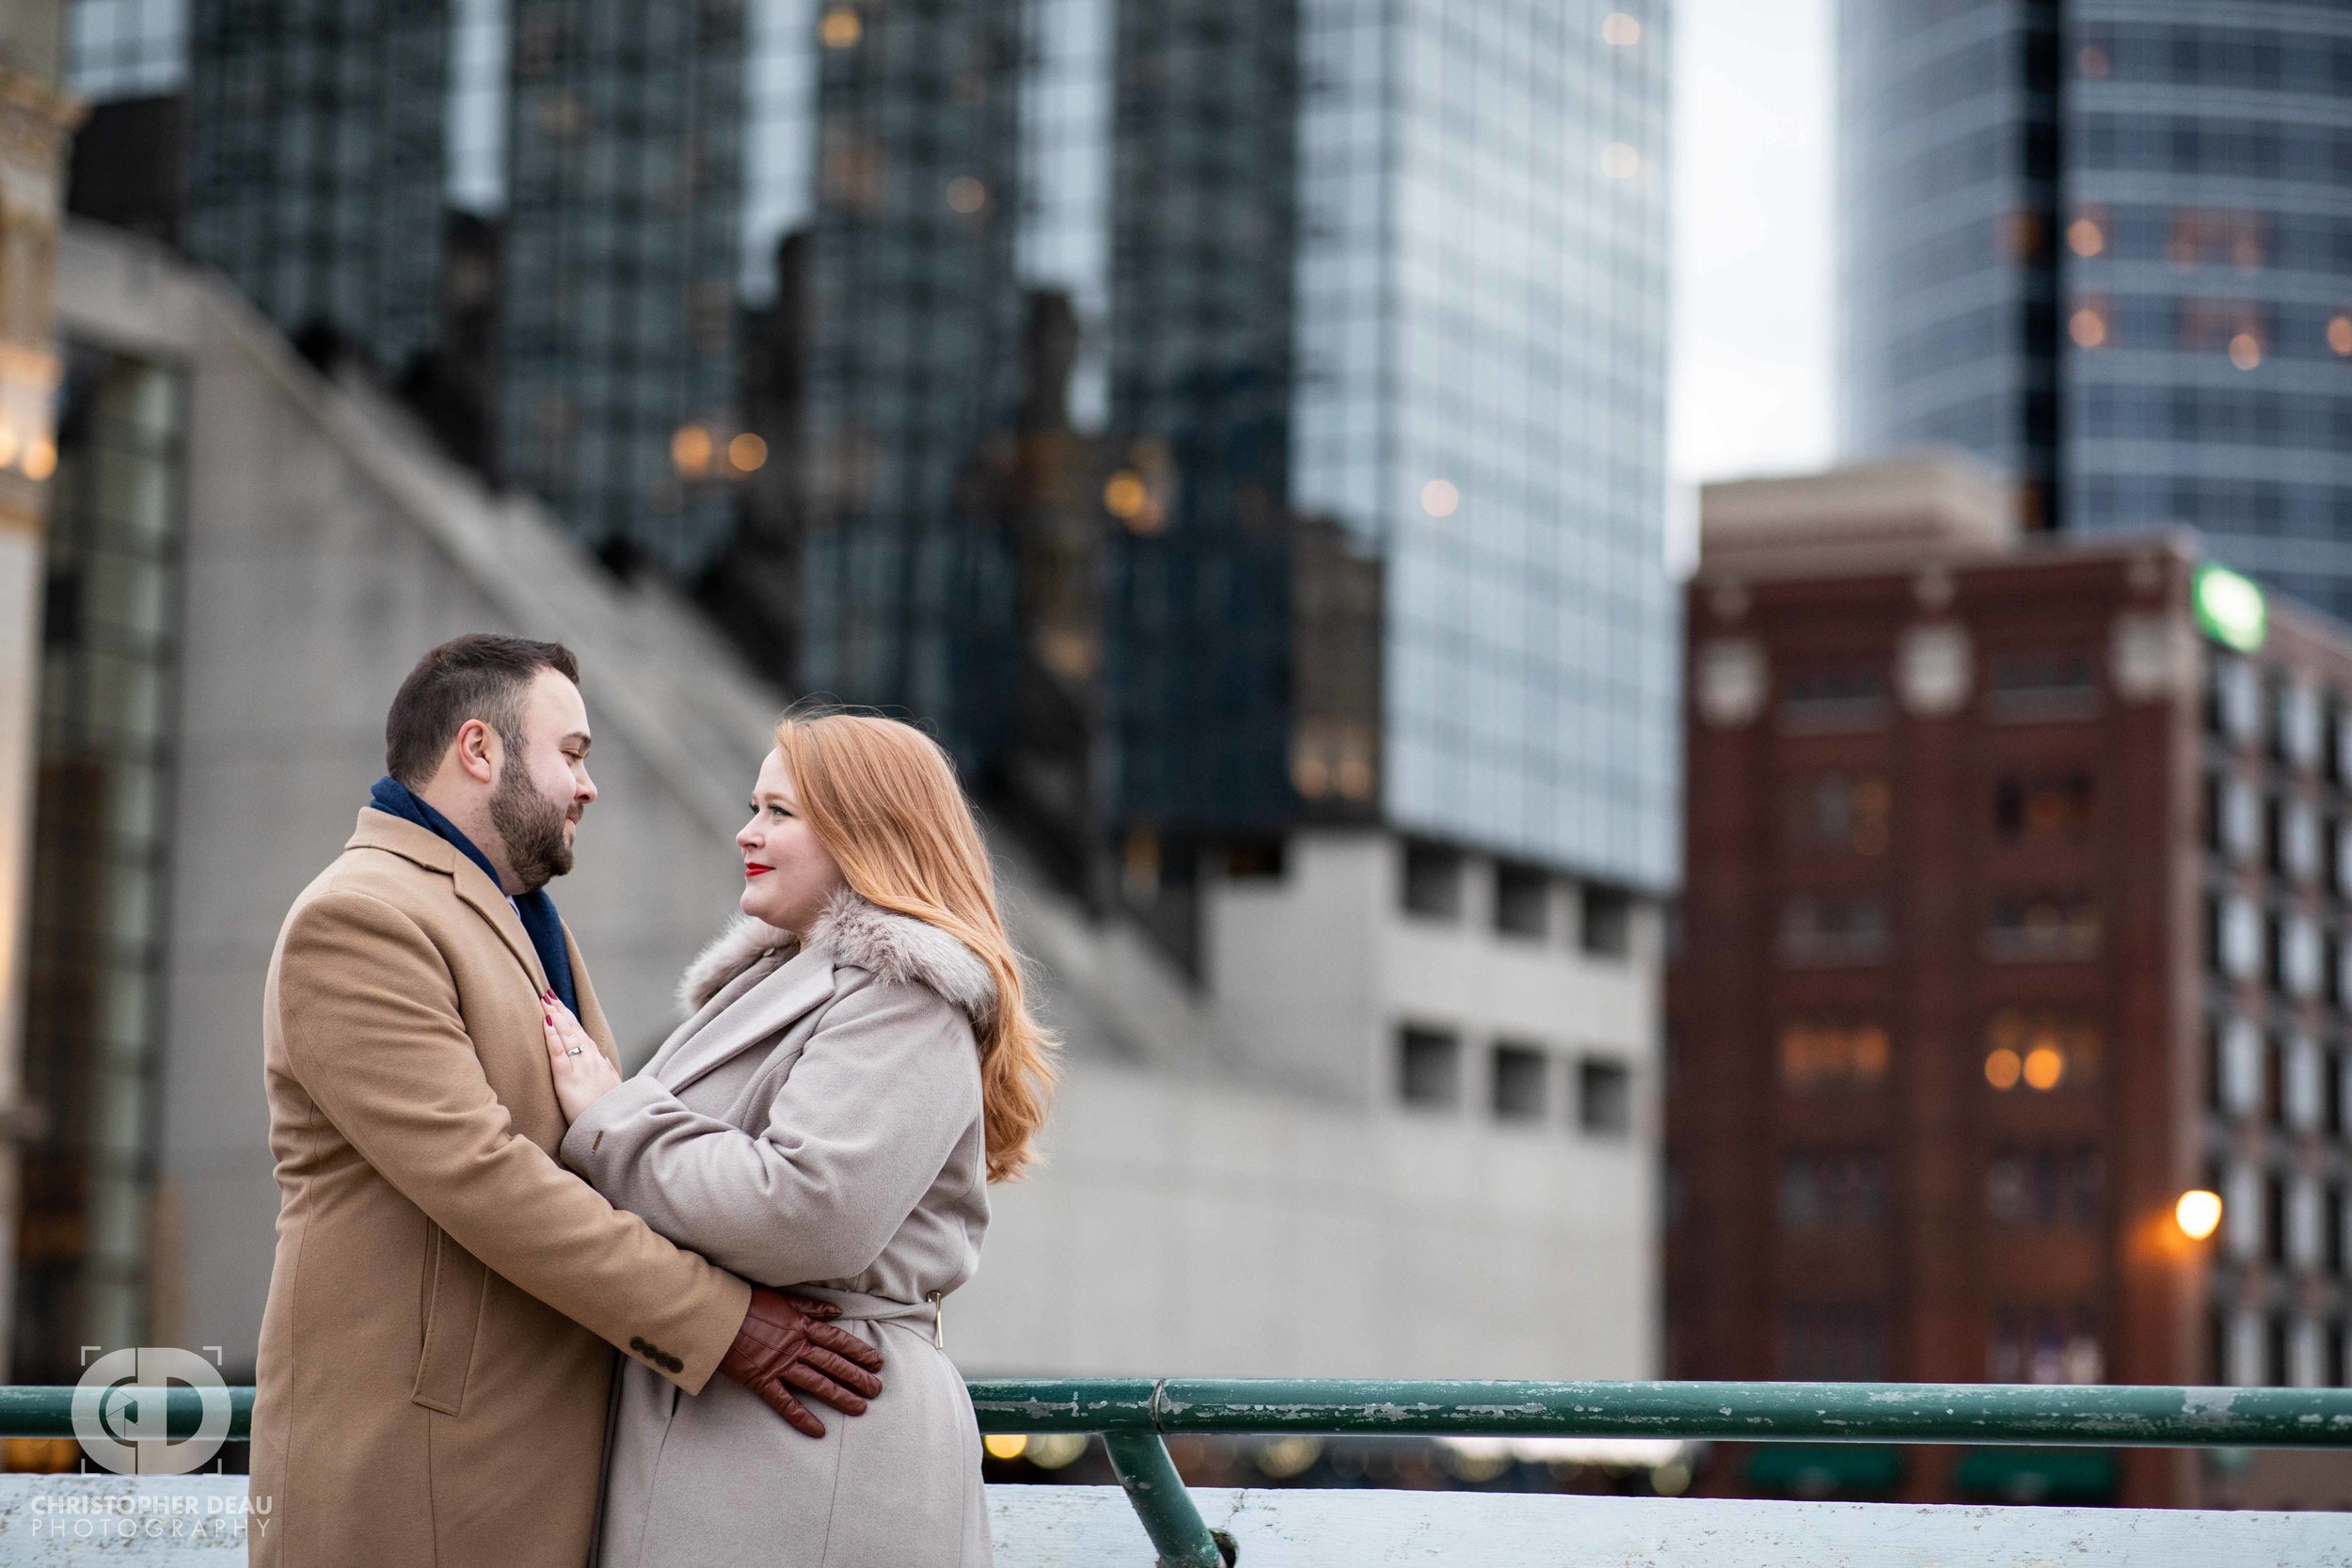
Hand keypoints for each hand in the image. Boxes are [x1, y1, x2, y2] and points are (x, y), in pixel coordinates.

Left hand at [541, 992, 621, 1120]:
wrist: (615, 1127)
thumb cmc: (611, 1111)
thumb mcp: (613, 1086)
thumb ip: (606, 1070)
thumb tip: (602, 1059)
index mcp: (598, 1061)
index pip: (581, 1034)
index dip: (570, 1018)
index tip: (559, 1004)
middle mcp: (590, 1060)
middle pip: (573, 1030)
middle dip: (560, 1011)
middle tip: (548, 995)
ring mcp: (579, 1068)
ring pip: (566, 1037)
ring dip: (555, 1018)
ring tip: (545, 1002)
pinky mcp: (567, 1080)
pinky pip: (558, 1055)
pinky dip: (552, 1038)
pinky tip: (545, 1024)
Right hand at [720, 1286, 886, 1437]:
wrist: (716, 1314)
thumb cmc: (746, 1303)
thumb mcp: (783, 1298)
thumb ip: (810, 1307)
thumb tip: (836, 1311)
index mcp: (801, 1325)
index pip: (838, 1340)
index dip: (859, 1351)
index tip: (876, 1361)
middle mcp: (796, 1346)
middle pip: (834, 1364)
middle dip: (858, 1377)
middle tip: (877, 1389)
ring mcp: (780, 1365)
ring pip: (817, 1383)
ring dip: (841, 1396)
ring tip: (860, 1408)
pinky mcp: (762, 1381)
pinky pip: (786, 1402)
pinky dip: (802, 1417)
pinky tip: (819, 1430)